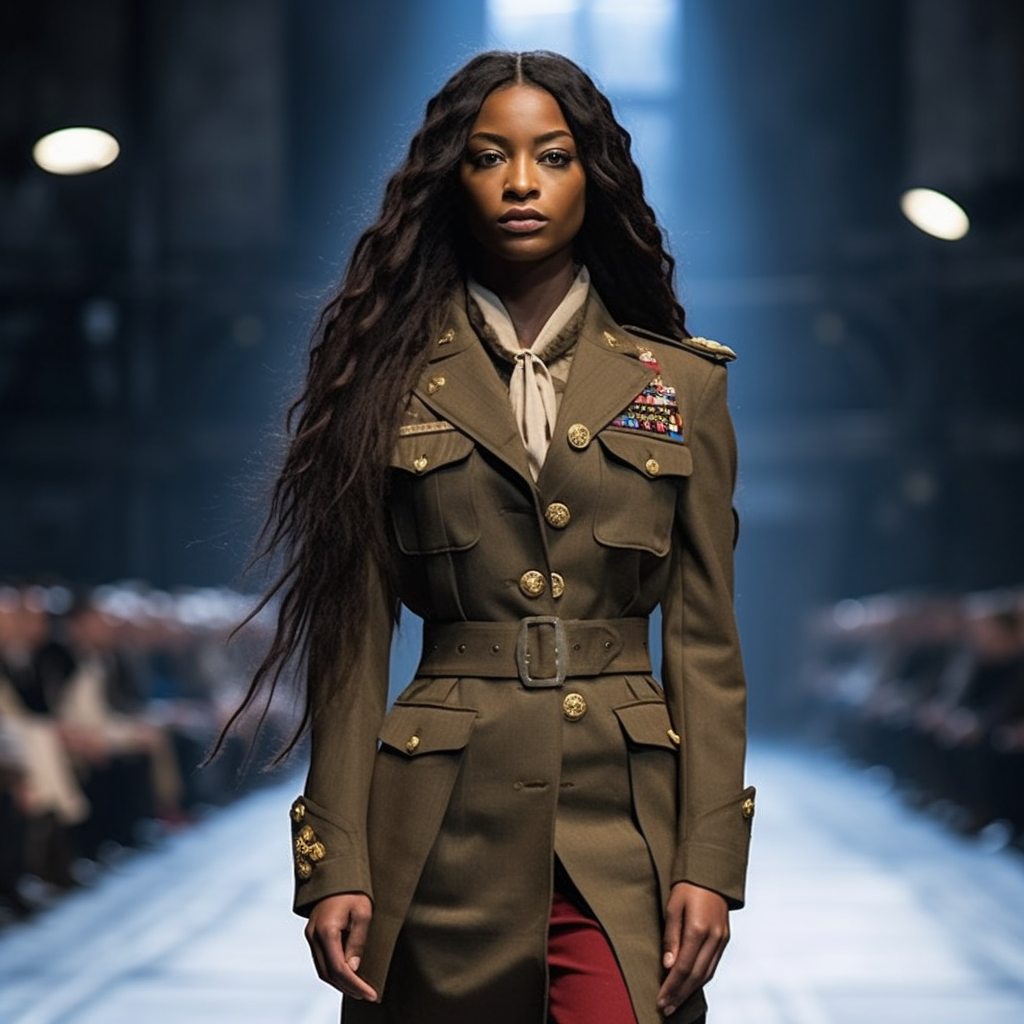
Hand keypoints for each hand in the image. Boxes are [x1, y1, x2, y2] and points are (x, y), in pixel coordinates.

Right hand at [305, 893, 378, 1001]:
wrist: (336, 871)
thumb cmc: (354, 889)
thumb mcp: (363, 912)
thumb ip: (357, 941)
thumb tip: (353, 968)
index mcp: (326, 930)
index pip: (339, 968)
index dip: (355, 984)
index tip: (371, 994)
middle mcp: (313, 935)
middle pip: (328, 973)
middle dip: (348, 988)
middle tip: (366, 995)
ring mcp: (310, 935)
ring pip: (322, 969)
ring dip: (339, 983)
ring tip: (358, 990)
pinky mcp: (312, 933)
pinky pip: (321, 959)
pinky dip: (333, 971)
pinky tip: (347, 975)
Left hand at [656, 882, 728, 1016]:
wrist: (711, 873)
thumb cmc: (686, 887)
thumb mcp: (672, 907)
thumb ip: (671, 937)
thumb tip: (668, 965)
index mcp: (698, 929)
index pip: (684, 968)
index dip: (672, 987)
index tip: (660, 1000)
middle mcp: (714, 938)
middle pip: (696, 976)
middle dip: (680, 995)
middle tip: (666, 1009)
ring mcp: (722, 939)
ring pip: (707, 974)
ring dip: (691, 991)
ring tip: (676, 1003)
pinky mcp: (725, 939)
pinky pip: (713, 965)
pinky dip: (701, 979)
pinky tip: (690, 986)